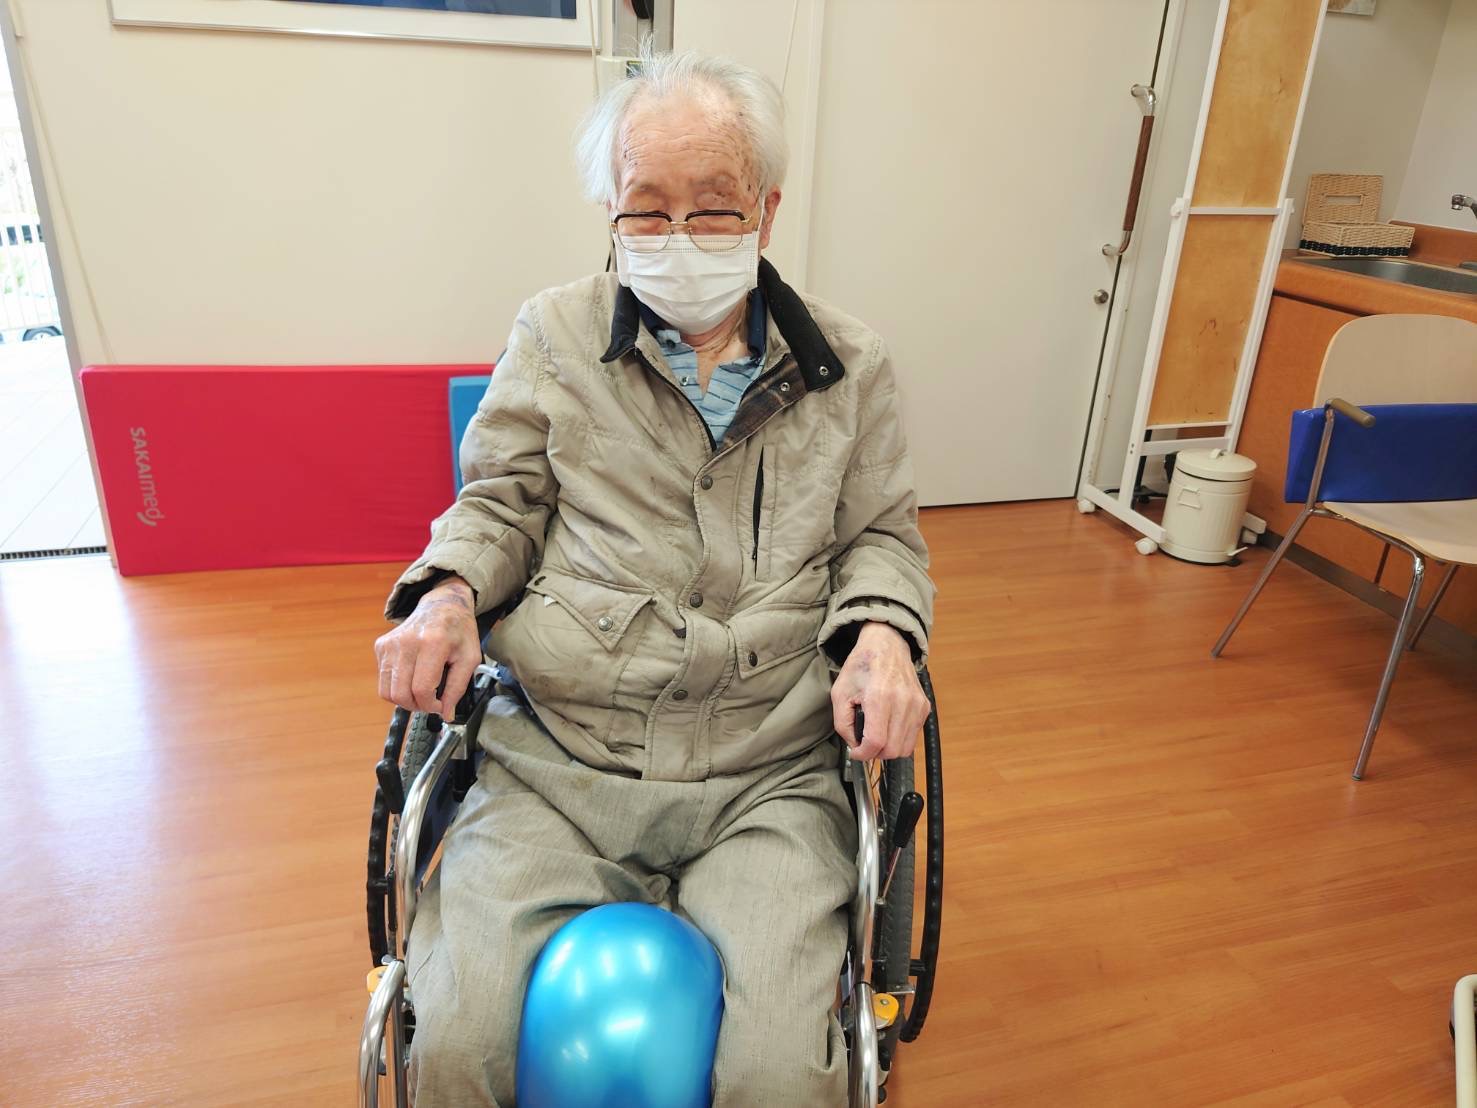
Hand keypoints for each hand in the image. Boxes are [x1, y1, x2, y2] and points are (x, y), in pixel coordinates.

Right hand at [375, 576, 481, 717]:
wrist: (442, 605)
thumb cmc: (459, 631)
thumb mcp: (470, 658)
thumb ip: (458, 688)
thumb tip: (446, 714)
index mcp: (432, 643)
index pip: (421, 689)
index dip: (431, 705)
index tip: (440, 706)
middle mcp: (407, 642)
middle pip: (401, 693)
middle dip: (417, 706)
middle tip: (431, 702)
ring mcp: (390, 643)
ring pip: (387, 691)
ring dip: (405, 700)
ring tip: (421, 692)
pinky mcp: (381, 646)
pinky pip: (384, 680)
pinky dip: (397, 686)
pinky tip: (412, 677)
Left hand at [831, 622, 929, 760]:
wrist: (887, 645)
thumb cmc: (862, 667)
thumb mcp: (840, 693)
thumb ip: (842, 724)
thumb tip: (855, 746)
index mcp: (879, 697)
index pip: (876, 741)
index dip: (863, 754)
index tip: (856, 752)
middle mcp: (903, 702)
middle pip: (892, 749)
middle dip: (875, 753)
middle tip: (865, 745)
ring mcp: (917, 705)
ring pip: (905, 748)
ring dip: (888, 748)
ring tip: (877, 736)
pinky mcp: (924, 707)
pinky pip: (913, 737)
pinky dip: (900, 739)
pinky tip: (889, 726)